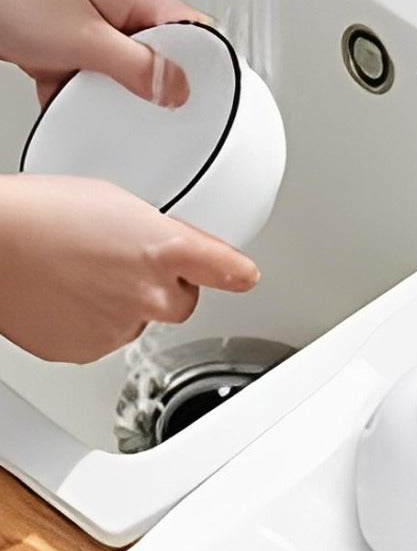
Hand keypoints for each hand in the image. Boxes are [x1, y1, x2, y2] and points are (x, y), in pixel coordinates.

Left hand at [0, 0, 201, 106]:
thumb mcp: (86, 39)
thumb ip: (138, 67)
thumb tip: (178, 90)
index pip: (192, 29)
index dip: (205, 63)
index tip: (207, 94)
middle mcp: (119, 10)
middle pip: (162, 57)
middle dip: (158, 86)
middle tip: (157, 106)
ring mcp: (93, 28)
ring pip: (126, 73)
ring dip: (116, 93)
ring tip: (108, 101)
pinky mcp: (70, 47)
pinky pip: (93, 80)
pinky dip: (84, 97)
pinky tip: (76, 103)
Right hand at [0, 175, 259, 362]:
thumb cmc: (38, 213)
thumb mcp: (115, 200)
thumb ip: (158, 231)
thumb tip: (173, 248)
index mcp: (164, 250)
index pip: (227, 270)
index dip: (236, 272)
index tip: (244, 275)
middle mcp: (150, 295)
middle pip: (181, 302)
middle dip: (162, 287)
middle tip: (120, 262)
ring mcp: (120, 327)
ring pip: (138, 321)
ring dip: (122, 304)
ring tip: (81, 273)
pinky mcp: (88, 350)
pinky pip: (102, 339)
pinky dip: (90, 323)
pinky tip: (65, 294)